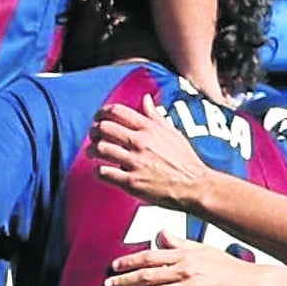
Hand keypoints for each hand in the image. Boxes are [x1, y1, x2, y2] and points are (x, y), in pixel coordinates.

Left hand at [91, 98, 211, 210]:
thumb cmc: (185, 161)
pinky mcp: (132, 182)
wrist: (195, 186)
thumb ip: (155, 116)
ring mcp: (135, 162)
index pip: (117, 111)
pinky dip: (97, 171)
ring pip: (100, 148)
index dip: (102, 112)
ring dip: (92, 150)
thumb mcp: (173, 133)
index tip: (98, 117)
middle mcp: (140, 142)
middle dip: (94, 131)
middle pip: (104, 128)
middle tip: (93, 136)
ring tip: (92, 153)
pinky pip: (104, 172)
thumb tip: (145, 99)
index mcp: (149, 128)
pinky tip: (100, 171)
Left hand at [106, 239, 261, 285]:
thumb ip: (180, 243)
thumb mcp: (202, 249)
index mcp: (185, 255)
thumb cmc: (227, 266)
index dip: (129, 262)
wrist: (250, 282)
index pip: (150, 256)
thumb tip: (162, 234)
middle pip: (148, 276)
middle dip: (125, 282)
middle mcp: (185, 270)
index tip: (115, 266)